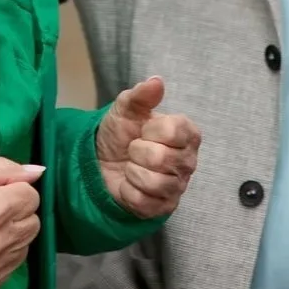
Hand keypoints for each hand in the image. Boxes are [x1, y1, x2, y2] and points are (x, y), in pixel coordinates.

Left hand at [95, 77, 200, 219]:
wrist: (100, 163)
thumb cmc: (120, 135)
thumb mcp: (125, 110)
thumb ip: (141, 96)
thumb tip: (156, 81)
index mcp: (187, 133)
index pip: (173, 131)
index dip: (150, 130)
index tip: (143, 130)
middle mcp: (188, 160)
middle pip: (162, 158)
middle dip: (137, 153)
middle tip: (134, 150)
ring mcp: (178, 186)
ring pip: (154, 183)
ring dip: (132, 173)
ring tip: (131, 167)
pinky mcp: (164, 207)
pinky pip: (144, 202)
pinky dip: (128, 192)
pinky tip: (128, 185)